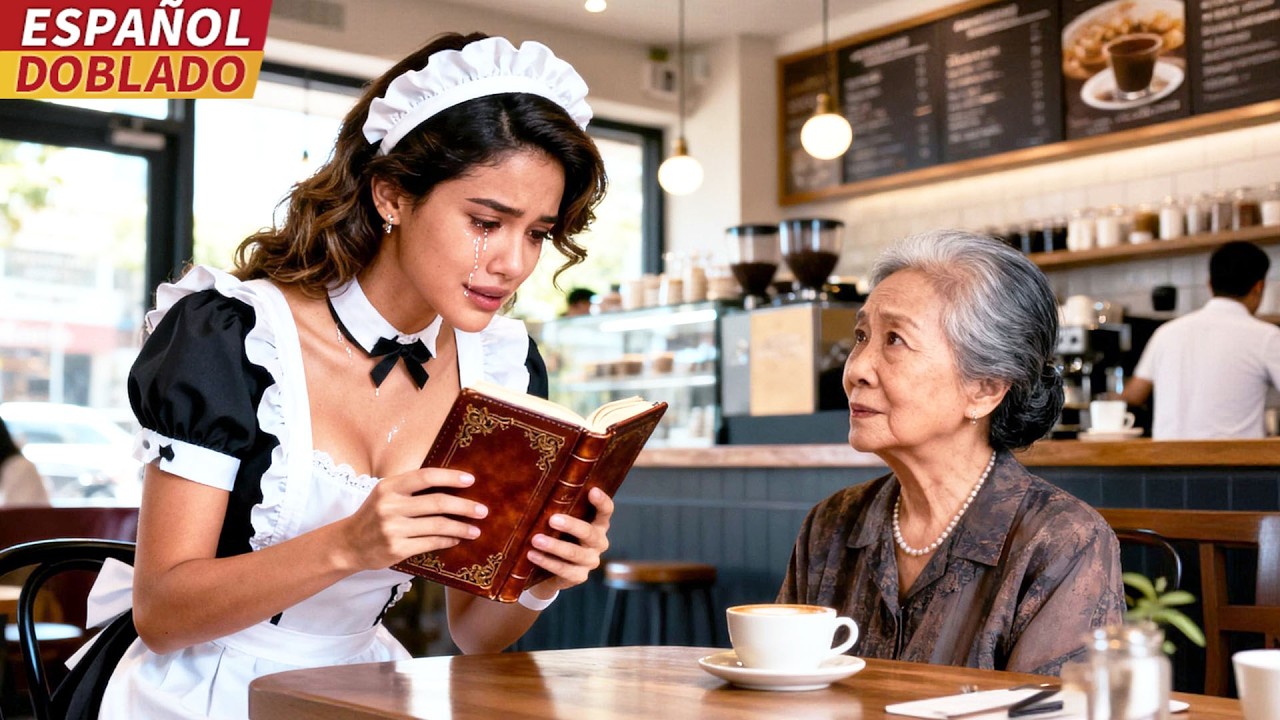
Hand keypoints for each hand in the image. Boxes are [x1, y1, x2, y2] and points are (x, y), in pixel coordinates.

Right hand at [338, 468, 487, 572]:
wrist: (348, 544)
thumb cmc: (374, 515)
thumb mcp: (385, 494)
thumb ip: (411, 488)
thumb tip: (451, 484)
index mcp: (389, 487)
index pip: (425, 476)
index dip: (450, 477)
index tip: (471, 480)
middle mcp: (390, 506)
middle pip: (437, 503)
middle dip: (464, 506)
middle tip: (482, 510)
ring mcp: (393, 529)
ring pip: (437, 526)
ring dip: (461, 528)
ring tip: (476, 530)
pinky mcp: (396, 549)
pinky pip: (430, 543)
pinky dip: (447, 541)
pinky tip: (457, 540)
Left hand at [526, 487, 612, 593]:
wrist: (550, 572)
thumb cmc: (557, 537)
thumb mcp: (561, 524)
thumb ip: (559, 511)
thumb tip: (540, 495)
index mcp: (598, 525)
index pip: (606, 511)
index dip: (602, 502)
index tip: (592, 491)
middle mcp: (599, 542)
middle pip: (589, 533)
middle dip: (571, 525)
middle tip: (552, 519)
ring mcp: (590, 561)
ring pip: (574, 553)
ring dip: (554, 546)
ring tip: (536, 540)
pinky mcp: (579, 576)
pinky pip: (563, 569)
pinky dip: (547, 562)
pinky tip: (532, 555)